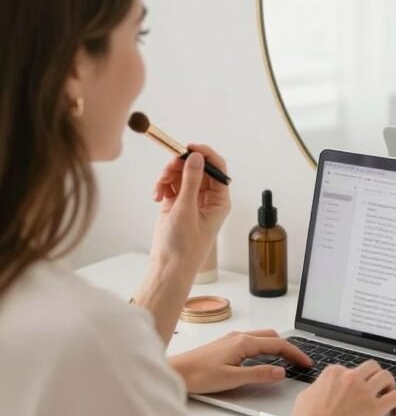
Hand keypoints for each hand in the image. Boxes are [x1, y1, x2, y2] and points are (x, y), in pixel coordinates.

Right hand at [150, 143, 229, 277]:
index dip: (204, 154)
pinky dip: (162, 185)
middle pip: (197, 167)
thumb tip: (196, 157)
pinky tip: (156, 196)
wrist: (168, 267)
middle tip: (168, 169)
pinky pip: (170, 184)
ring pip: (181, 173)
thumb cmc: (184, 247)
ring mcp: (191, 200)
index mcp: (219, 200)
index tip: (188, 148)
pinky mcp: (176, 203)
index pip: (218, 168)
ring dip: (168, 175)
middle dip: (180, 165)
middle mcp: (208, 198)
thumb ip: (191, 181)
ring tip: (159, 189)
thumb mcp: (187, 210)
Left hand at [169, 328, 312, 394]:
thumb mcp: (232, 379)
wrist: (176, 371)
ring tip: (287, 360)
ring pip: (262, 338)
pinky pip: (252, 341)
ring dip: (277, 346)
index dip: (295, 353)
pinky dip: (265, 347)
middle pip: (272, 337)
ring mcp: (232, 339)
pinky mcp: (226, 344)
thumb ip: (258, 374)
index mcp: (244, 343)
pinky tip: (263, 359)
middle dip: (289, 347)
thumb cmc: (198, 375)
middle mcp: (239, 336)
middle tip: (300, 362)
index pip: (278, 345)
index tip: (306, 363)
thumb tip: (281, 372)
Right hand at [289, 359, 395, 415]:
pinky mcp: (376, 408)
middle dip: (375, 374)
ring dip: (390, 384)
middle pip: (372, 367)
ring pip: (386, 377)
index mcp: (333, 373)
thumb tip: (322, 390)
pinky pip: (395, 396)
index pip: (349, 369)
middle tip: (378, 384)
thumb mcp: (305, 397)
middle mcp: (351, 378)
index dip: (354, 379)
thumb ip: (318, 388)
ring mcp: (364, 392)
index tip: (356, 387)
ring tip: (390, 392)